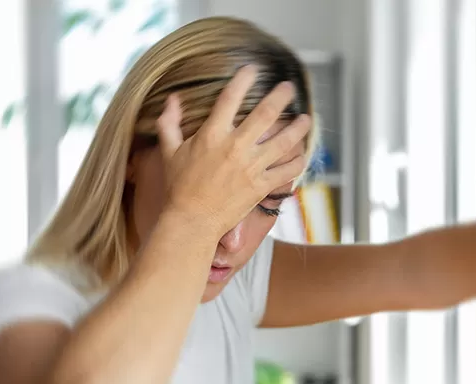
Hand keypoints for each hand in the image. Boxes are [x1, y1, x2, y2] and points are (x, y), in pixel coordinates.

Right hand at [155, 65, 311, 234]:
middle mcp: (235, 147)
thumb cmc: (179, 187)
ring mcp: (251, 167)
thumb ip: (170, 123)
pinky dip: (298, 162)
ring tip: (306, 119)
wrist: (191, 221)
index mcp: (212, 135)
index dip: (243, 79)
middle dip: (280, 96)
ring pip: (283, 141)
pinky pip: (287, 171)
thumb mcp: (169, 151)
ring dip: (298, 128)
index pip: (230, 98)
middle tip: (289, 87)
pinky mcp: (261, 187)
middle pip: (265, 114)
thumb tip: (172, 99)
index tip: (253, 69)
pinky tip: (302, 155)